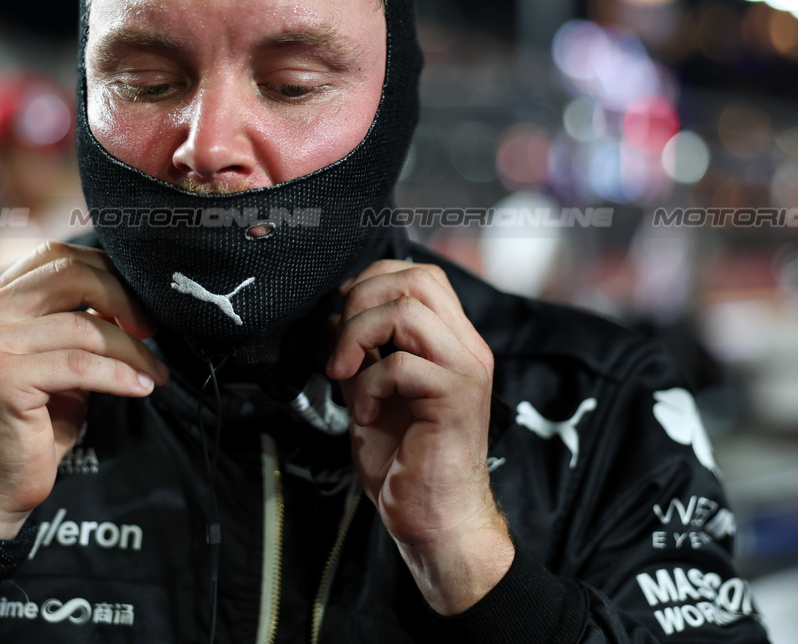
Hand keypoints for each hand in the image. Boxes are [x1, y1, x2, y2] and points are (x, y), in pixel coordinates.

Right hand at [0, 241, 166, 538]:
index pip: (57, 256)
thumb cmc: (34, 419)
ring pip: (84, 326)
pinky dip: (120, 375)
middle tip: (154, 330)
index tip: (141, 303)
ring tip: (155, 372)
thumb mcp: (58, 358)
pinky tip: (141, 387)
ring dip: (132, 350)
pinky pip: (79, 365)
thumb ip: (80, 320)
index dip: (108, 271)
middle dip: (124, 298)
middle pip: (70, 275)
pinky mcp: (3, 378)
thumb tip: (137, 296)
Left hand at [326, 260, 512, 614]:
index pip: (420, 275)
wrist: (435, 520)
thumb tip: (331, 317)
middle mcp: (466, 348)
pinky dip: (369, 385)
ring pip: (408, 311)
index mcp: (451, 341)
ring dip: (360, 337)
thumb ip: (361, 353)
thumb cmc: (406, 463)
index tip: (341, 320)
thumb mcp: (371, 393)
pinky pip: (401, 365)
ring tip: (345, 374)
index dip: (372, 283)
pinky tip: (365, 414)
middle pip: (417, 279)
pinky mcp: (455, 399)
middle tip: (340, 347)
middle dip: (362, 300)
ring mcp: (465, 371)